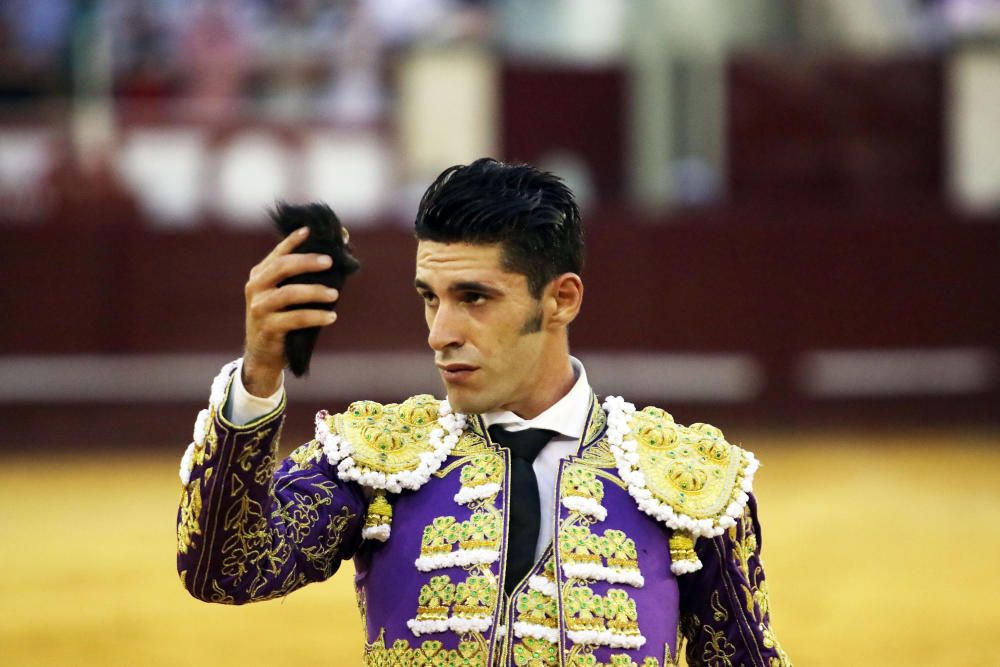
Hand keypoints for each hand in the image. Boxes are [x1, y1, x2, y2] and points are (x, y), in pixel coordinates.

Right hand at [242, 227, 338, 395]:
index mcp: (260, 275)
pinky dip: (316, 316)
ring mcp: (259, 308)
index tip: (311, 230)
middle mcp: (255, 288)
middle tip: (330, 261)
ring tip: (335, 293)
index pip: (278, 253)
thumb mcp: (287, 296)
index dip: (293, 240)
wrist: (263, 355)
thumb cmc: (282, 319)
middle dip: (307, 261)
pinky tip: (331, 317)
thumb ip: (304, 277)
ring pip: (289, 293)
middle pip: (282, 267)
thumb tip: (337, 254)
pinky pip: (295, 319)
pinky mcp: (267, 328)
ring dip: (315, 291)